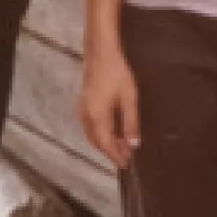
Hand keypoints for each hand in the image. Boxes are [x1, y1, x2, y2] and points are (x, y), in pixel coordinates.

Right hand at [77, 42, 141, 167]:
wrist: (101, 52)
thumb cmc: (117, 73)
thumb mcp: (129, 98)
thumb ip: (131, 123)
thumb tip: (134, 144)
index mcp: (96, 116)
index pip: (105, 144)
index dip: (115, 156)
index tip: (126, 164)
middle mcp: (86, 116)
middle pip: (96, 141)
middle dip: (110, 151)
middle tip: (126, 157)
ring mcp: (82, 109)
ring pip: (92, 134)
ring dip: (105, 143)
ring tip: (122, 146)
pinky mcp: (83, 103)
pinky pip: (89, 126)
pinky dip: (100, 133)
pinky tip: (112, 131)